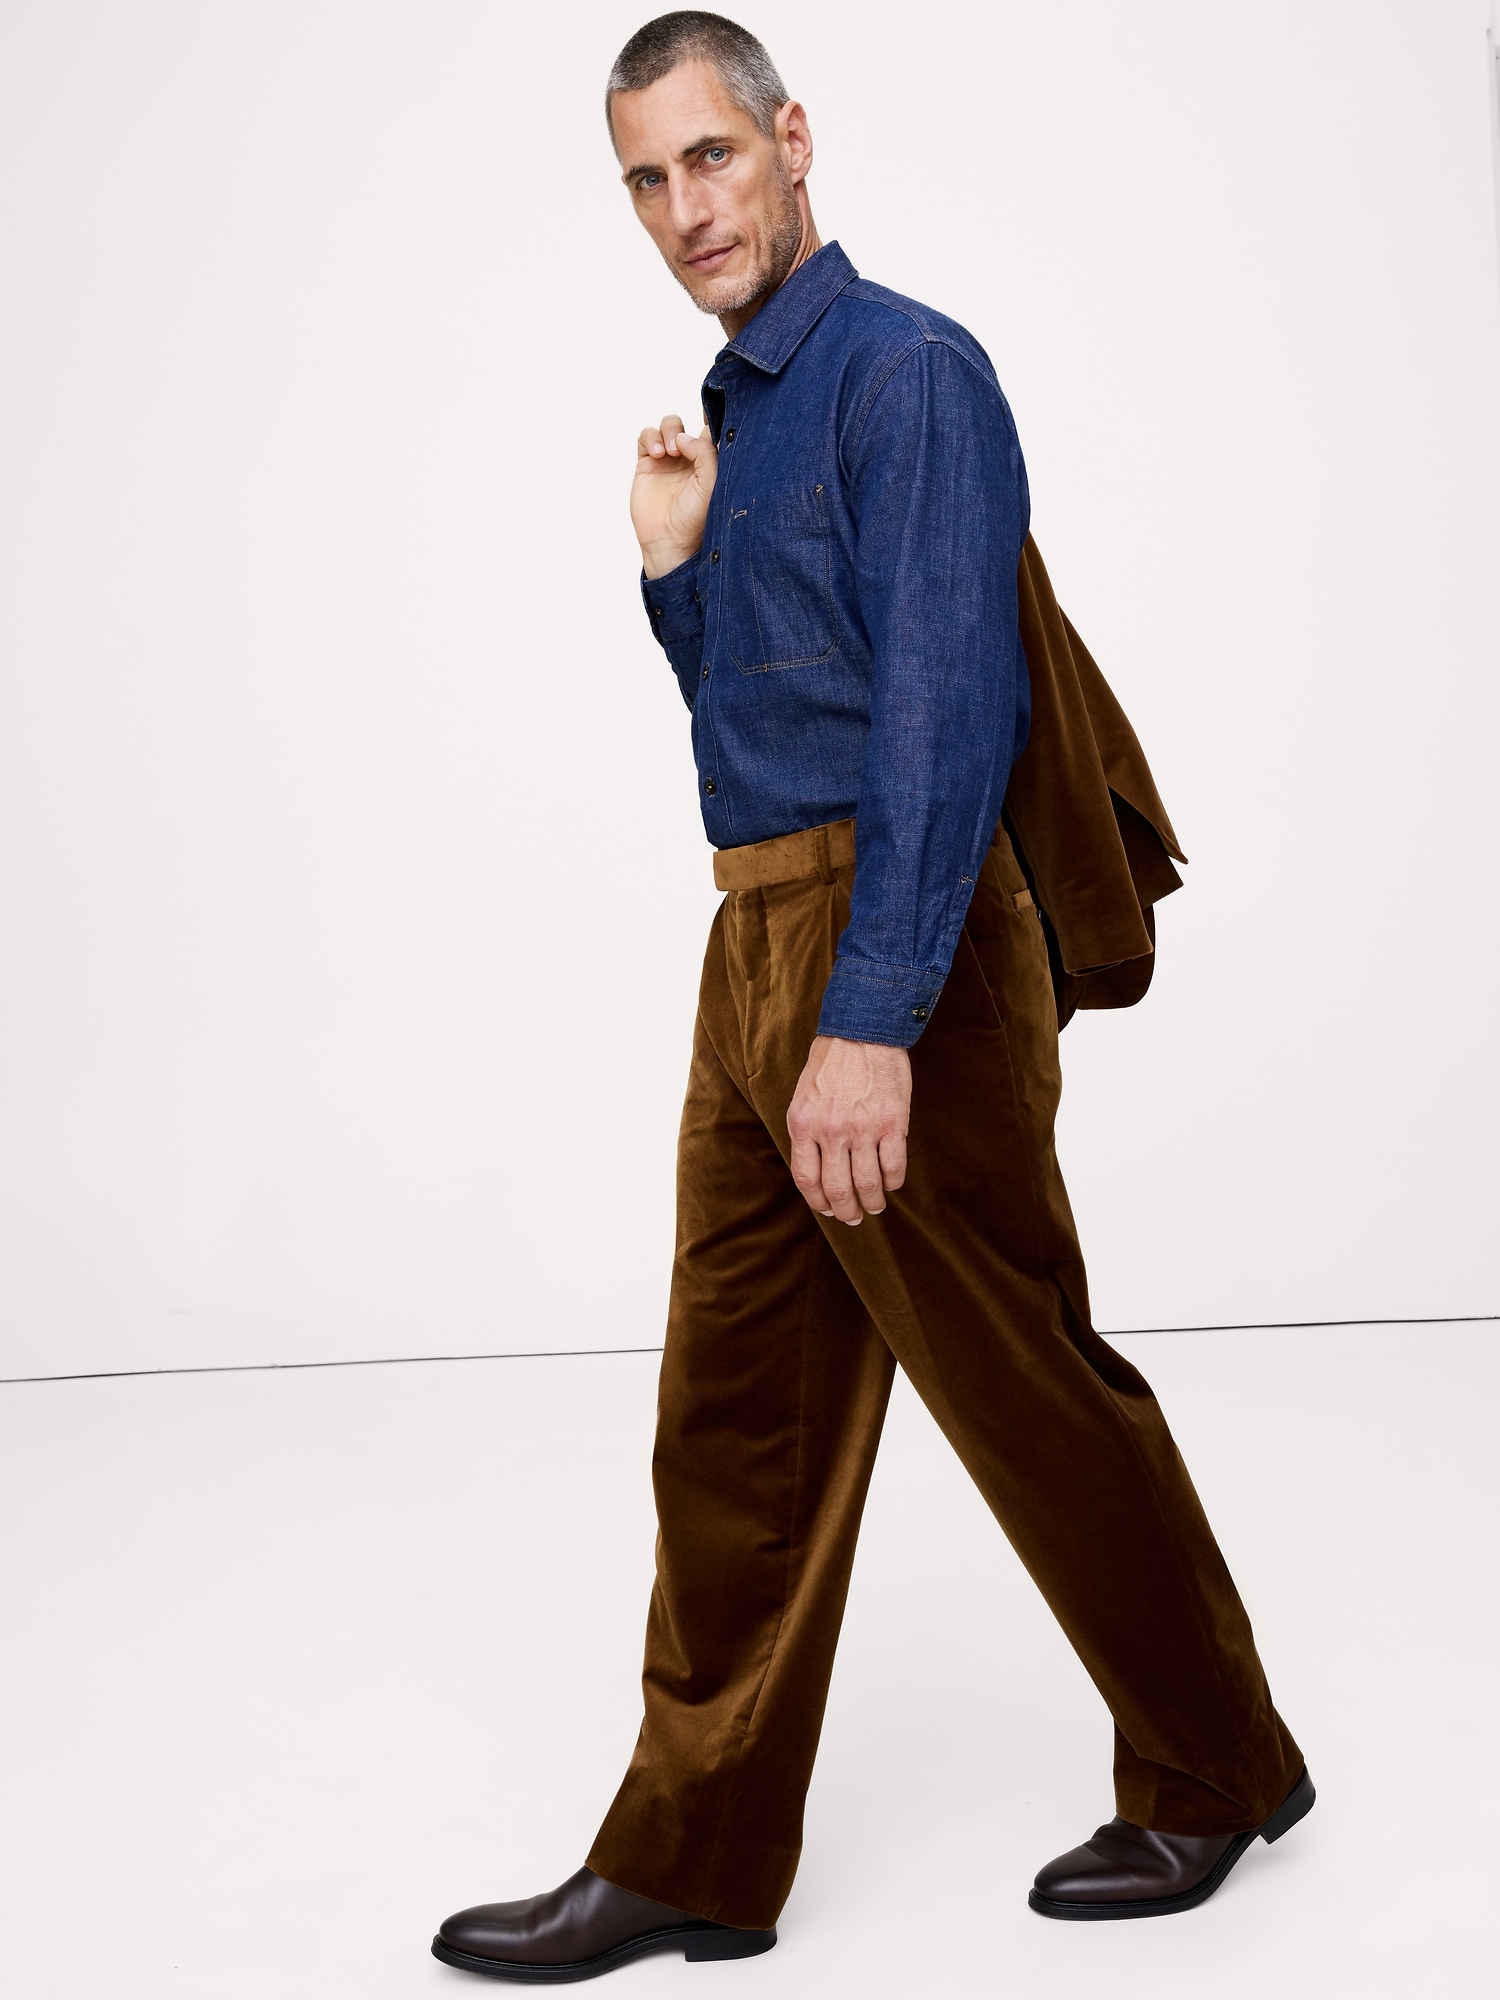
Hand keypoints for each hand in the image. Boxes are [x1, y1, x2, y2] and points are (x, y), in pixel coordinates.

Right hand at [632, 414, 717, 578]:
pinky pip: (647, 437)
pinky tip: (657, 454)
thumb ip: (704, 452)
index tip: (709, 409)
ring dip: (668, 430)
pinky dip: (650, 438)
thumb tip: (683, 436)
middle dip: (686, 426)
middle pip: (689, 423)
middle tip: (683, 446)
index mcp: (711, 461)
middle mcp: (691, 458)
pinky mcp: (647, 464)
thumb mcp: (711, 483)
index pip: (713, 429)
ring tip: (670, 451)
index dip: (712, 415)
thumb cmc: (695, 518)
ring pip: (668, 425)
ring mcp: (668, 460)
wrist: (669, 541)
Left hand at [787, 1036, 910, 1226]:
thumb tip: (816, 1172)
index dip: (818, 1203)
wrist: (863, 1031)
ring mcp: (863, 1129)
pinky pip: (894, 1166)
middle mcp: (831, 1131)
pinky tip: (892, 1183)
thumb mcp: (803, 1098)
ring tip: (875, 1205)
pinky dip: (894, 1182)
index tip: (828, 1210)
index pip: (807, 1180)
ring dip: (873, 1202)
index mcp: (803, 1125)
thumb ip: (807, 1133)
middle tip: (854, 1217)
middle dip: (846, 1211)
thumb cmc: (831, 1064)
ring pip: (868, 1184)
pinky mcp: (893, 1123)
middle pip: (837, 1189)